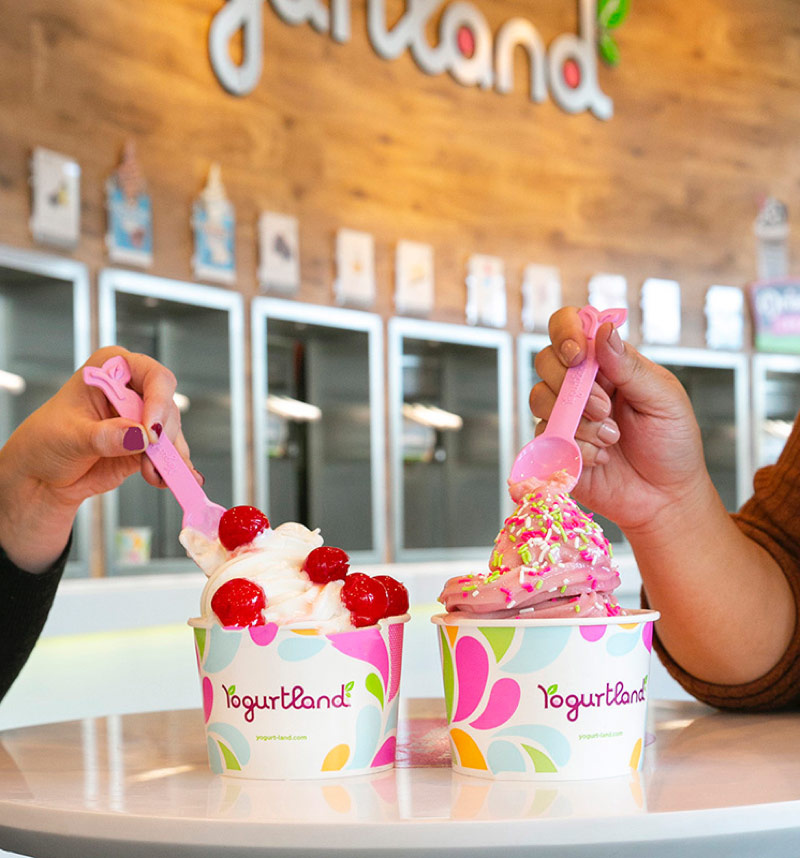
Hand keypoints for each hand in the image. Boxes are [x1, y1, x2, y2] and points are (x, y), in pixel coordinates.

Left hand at [0, 346, 196, 571]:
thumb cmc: (45, 442)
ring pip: (171, 432)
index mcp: (111, 369)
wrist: (41, 476)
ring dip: (168, 456)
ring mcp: (142, 418)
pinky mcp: (147, 446)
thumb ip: (105, 436)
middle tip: (149, 456)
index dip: (158, 400)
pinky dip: (171, 468)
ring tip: (154, 475)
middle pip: (167, 406)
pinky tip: (167, 480)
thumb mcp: (70, 436)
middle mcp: (132, 390)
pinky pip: (169, 455)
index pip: (151, 375)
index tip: (151, 430)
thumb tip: (139, 437)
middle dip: (162, 434)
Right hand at [529, 307, 711, 536]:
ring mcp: (564, 415)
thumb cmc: (671, 444)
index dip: (566, 332)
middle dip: (572, 384)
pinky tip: (601, 458)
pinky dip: (576, 447)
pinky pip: (545, 437)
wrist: (666, 498)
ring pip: (540, 398)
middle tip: (606, 408)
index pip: (570, 327)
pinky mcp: (554, 447)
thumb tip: (603, 331)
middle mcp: (579, 385)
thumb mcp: (663, 399)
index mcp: (606, 363)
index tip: (578, 354)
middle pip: (546, 360)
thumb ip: (630, 366)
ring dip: (578, 420)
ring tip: (611, 438)